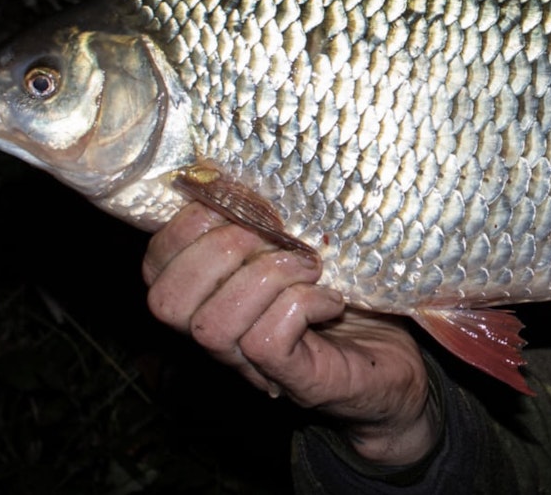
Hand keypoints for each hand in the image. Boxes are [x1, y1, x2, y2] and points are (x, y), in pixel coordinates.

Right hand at [143, 202, 436, 465]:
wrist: (395, 366)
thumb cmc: (347, 295)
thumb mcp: (299, 244)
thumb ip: (265, 218)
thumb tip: (238, 169)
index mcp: (211, 296)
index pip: (154, 268)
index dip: (185, 225)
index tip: (242, 201)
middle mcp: (220, 338)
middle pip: (167, 302)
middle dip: (219, 249)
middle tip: (278, 234)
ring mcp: (253, 368)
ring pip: (213, 325)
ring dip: (265, 276)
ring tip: (310, 265)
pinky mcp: (296, 381)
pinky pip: (266, 341)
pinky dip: (300, 305)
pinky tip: (329, 299)